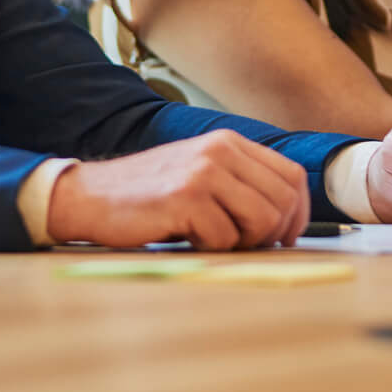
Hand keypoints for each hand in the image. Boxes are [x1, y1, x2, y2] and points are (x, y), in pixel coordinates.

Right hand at [44, 130, 309, 249]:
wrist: (92, 196)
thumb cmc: (148, 195)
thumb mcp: (200, 173)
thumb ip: (240, 183)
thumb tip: (289, 218)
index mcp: (227, 142)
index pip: (292, 176)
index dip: (299, 213)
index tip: (285, 236)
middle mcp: (219, 151)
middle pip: (283, 201)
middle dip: (273, 234)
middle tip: (246, 244)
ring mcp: (202, 173)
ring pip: (262, 221)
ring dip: (243, 242)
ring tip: (212, 238)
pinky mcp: (185, 198)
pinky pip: (225, 239)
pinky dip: (211, 249)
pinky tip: (187, 238)